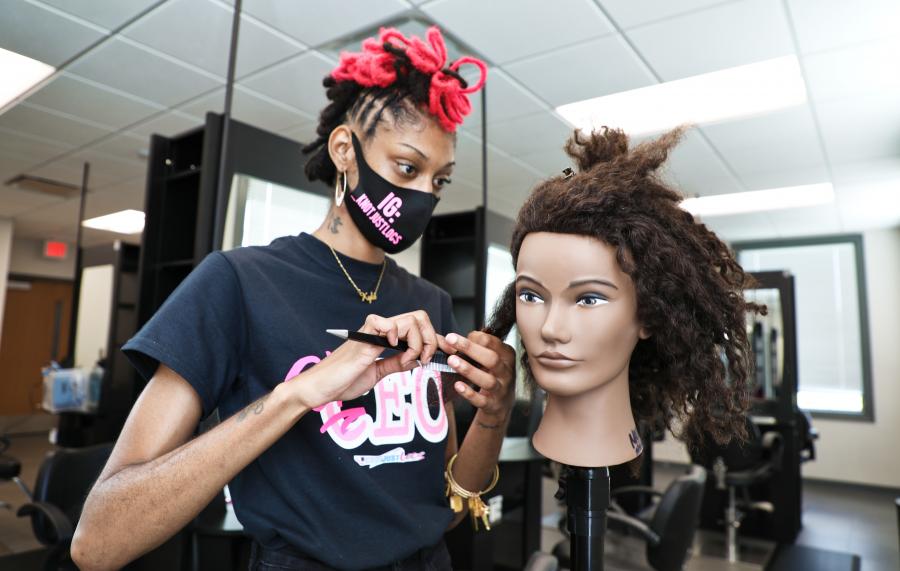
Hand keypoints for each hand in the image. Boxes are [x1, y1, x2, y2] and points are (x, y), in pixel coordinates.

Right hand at [287, 310, 451, 409]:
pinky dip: (394, 333)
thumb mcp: (377, 374)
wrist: (319, 388)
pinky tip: (392, 348)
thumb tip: (416, 360)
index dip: (436, 337)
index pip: (418, 327)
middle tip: (425, 359)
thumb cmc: (343, 381)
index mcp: (385, 338)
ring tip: (411, 358)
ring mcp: (371, 333)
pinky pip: (383, 322)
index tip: (446, 353)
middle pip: (418, 317)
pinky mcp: (362, 339)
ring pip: (408, 320)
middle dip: (431, 338)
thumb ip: (395, 364)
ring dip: (418, 341)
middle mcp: (380, 331)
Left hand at [443, 331, 515, 421]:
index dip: (474, 338)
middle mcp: (506, 372)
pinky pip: (482, 400)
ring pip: (488, 380)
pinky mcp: (492, 405)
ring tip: (452, 361)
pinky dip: (470, 393)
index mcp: (506, 356)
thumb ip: (478, 346)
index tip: (455, 336)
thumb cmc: (493, 375)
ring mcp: (501, 389)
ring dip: (469, 370)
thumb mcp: (491, 357)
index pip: (492, 342)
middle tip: (451, 340)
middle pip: (491, 358)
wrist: (502, 403)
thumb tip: (458, 339)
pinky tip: (458, 386)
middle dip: (470, 348)